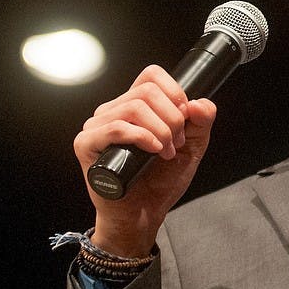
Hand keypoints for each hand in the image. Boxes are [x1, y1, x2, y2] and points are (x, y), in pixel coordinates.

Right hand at [73, 65, 216, 256]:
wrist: (144, 213)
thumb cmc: (161, 180)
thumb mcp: (192, 146)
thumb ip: (202, 122)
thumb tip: (200, 103)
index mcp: (135, 105)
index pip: (151, 75)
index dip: (174, 91)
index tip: (185, 117)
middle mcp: (113, 111)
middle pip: (147, 91)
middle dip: (173, 118)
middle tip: (177, 143)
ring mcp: (98, 127)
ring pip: (133, 107)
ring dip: (160, 131)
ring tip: (166, 152)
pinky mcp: (87, 144)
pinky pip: (115, 127)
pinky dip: (142, 137)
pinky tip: (153, 151)